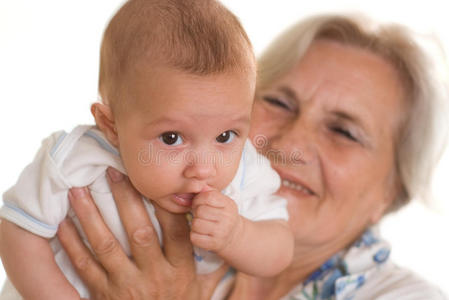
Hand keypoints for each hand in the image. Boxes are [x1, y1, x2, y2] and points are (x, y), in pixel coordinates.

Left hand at [57, 167, 226, 299]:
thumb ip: (213, 268)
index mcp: (180, 270)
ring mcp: (126, 286)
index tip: (154, 180)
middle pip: (138, 231)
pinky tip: (62, 224)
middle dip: (124, 199)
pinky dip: (72, 244)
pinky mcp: (103, 295)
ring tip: (79, 191)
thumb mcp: (200, 291)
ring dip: (90, 216)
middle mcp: (154, 276)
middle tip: (112, 172)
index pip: (176, 230)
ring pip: (106, 245)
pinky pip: (85, 266)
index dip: (166, 203)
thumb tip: (227, 246)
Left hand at [190, 190, 243, 253]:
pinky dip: (195, 235)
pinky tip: (201, 233)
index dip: (198, 199)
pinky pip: (194, 237)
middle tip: (201, 215)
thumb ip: (210, 192)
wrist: (234, 236)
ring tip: (202, 224)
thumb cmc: (223, 215)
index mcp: (229, 205)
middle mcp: (227, 218)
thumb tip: (198, 184)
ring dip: (195, 224)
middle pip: (200, 211)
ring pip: (196, 224)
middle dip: (196, 212)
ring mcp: (222, 232)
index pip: (208, 197)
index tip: (199, 203)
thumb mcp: (221, 201)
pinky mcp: (214, 244)